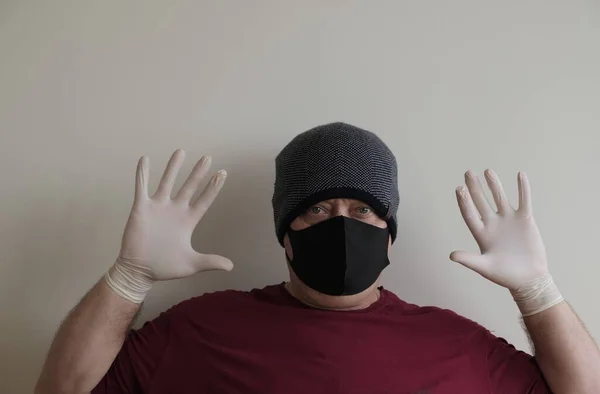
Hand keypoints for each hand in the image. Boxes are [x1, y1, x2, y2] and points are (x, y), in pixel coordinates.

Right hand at [105, 149, 232, 302]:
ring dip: (174, 167)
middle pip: (190, 186)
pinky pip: (141, 187)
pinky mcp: (141, 208)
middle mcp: (175, 210)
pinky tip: (145, 159)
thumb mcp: (191, 264)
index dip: (213, 188)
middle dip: (198, 172)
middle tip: (208, 157)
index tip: (222, 173)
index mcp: (188, 221)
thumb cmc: (164, 267)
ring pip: (167, 182)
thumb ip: (210, 261)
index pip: (204, 200)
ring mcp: (158, 207)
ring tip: (181, 151)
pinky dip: (142, 173)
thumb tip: (231, 267)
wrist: (139, 271)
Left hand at [450, 169, 547, 289]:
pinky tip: (520, 175)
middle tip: (468, 172)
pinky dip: (523, 188)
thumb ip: (469, 260)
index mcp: (481, 234)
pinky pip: (524, 201)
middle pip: (481, 201)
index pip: (469, 214)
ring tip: (487, 171)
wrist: (529, 279)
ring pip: (500, 198)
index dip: (464, 202)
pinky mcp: (525, 220)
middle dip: (475, 187)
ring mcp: (509, 220)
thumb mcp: (485, 267)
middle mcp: (493, 224)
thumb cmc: (505, 275)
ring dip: (494, 184)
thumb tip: (451, 256)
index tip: (459, 188)